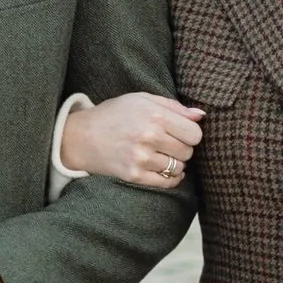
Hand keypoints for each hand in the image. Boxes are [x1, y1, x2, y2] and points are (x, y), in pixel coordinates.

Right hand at [60, 90, 203, 188]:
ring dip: (174, 163)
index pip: (194, 133)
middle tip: (167, 143)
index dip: (190, 133)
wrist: (81, 136)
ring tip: (161, 154)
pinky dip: (170, 178)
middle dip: (182, 148)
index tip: (180, 132)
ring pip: (179, 167)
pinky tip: (162, 168)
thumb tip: (201, 115)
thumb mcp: (142, 99)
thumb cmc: (114, 114)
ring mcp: (141, 158)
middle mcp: (149, 137)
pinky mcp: (134, 176)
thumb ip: (174, 106)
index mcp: (154, 115)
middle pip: (188, 151)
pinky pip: (167, 182)